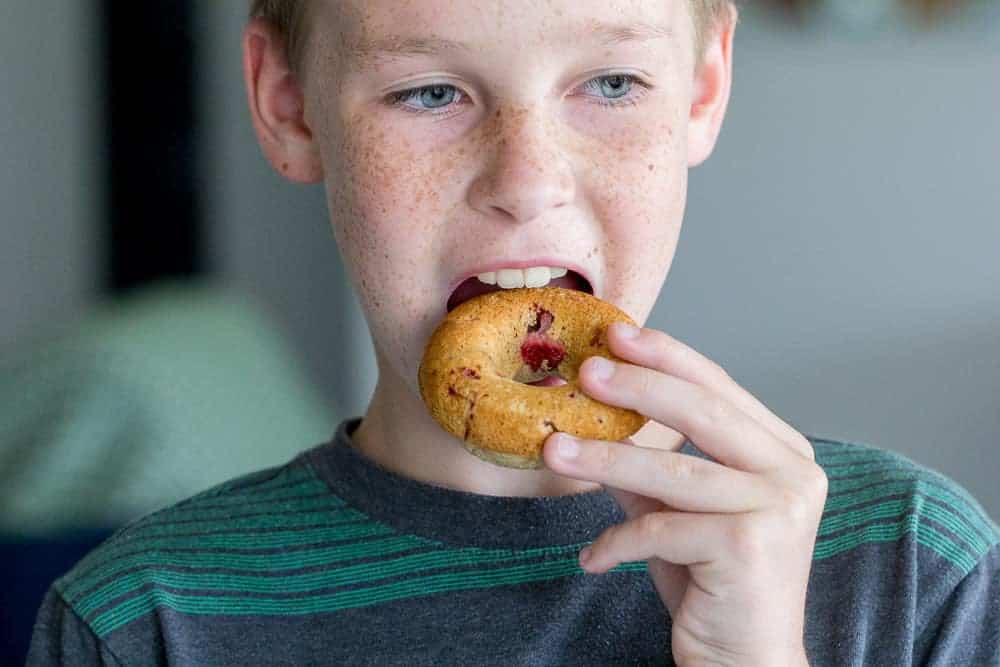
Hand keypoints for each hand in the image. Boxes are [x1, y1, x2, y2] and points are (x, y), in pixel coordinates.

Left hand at [542, 322, 825, 666]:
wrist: (745, 660)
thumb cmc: (714, 584)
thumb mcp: (675, 511)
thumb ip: (648, 467)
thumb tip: (589, 416)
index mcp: (782, 452)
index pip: (719, 388)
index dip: (666, 357)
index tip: (617, 334)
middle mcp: (793, 473)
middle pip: (704, 412)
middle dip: (637, 387)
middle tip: (585, 371)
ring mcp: (779, 509)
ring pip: (673, 470)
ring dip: (605, 459)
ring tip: (554, 451)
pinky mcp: (751, 547)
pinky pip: (661, 529)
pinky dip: (617, 541)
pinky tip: (593, 558)